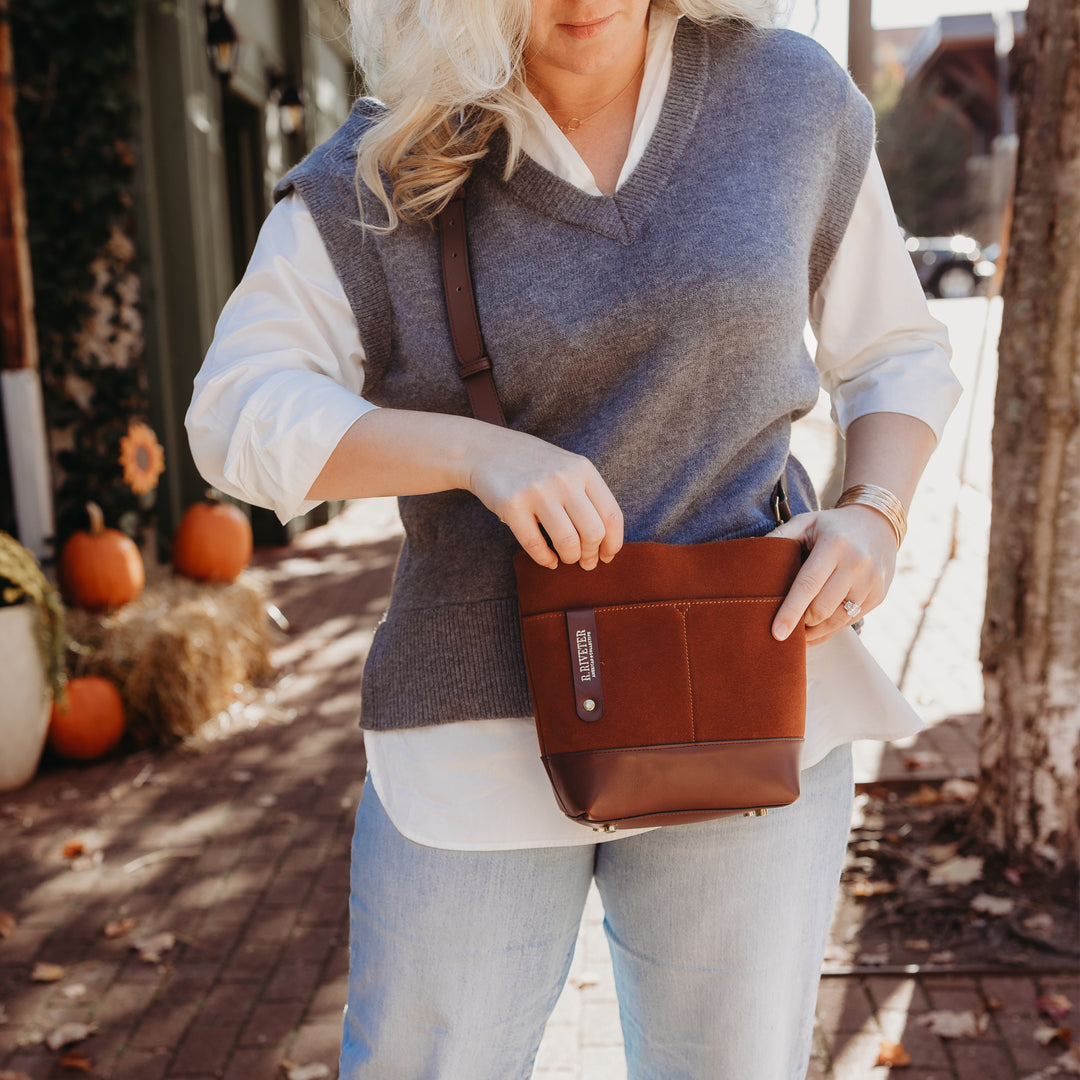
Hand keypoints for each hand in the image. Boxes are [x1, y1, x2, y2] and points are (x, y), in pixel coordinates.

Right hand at [464, 427, 623, 570]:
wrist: (487, 450)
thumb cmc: (533, 465)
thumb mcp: (567, 468)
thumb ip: (587, 496)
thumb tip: (605, 541)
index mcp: (583, 469)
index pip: (611, 515)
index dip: (613, 543)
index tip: (607, 555)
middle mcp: (563, 478)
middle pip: (593, 532)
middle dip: (591, 554)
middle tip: (585, 562)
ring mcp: (537, 491)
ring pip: (567, 542)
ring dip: (570, 558)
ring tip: (566, 558)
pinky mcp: (512, 505)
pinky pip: (536, 545)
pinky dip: (546, 560)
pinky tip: (549, 560)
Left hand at [767, 505, 897, 643]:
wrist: (879, 523)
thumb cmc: (833, 526)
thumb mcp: (806, 522)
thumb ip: (780, 537)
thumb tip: (750, 554)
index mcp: (834, 545)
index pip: (808, 584)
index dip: (791, 611)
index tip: (777, 632)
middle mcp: (857, 564)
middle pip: (822, 608)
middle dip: (801, 622)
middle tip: (785, 628)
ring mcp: (871, 582)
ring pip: (838, 620)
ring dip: (816, 631)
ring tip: (799, 634)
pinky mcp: (879, 595)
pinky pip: (851, 621)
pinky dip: (831, 629)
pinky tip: (817, 629)